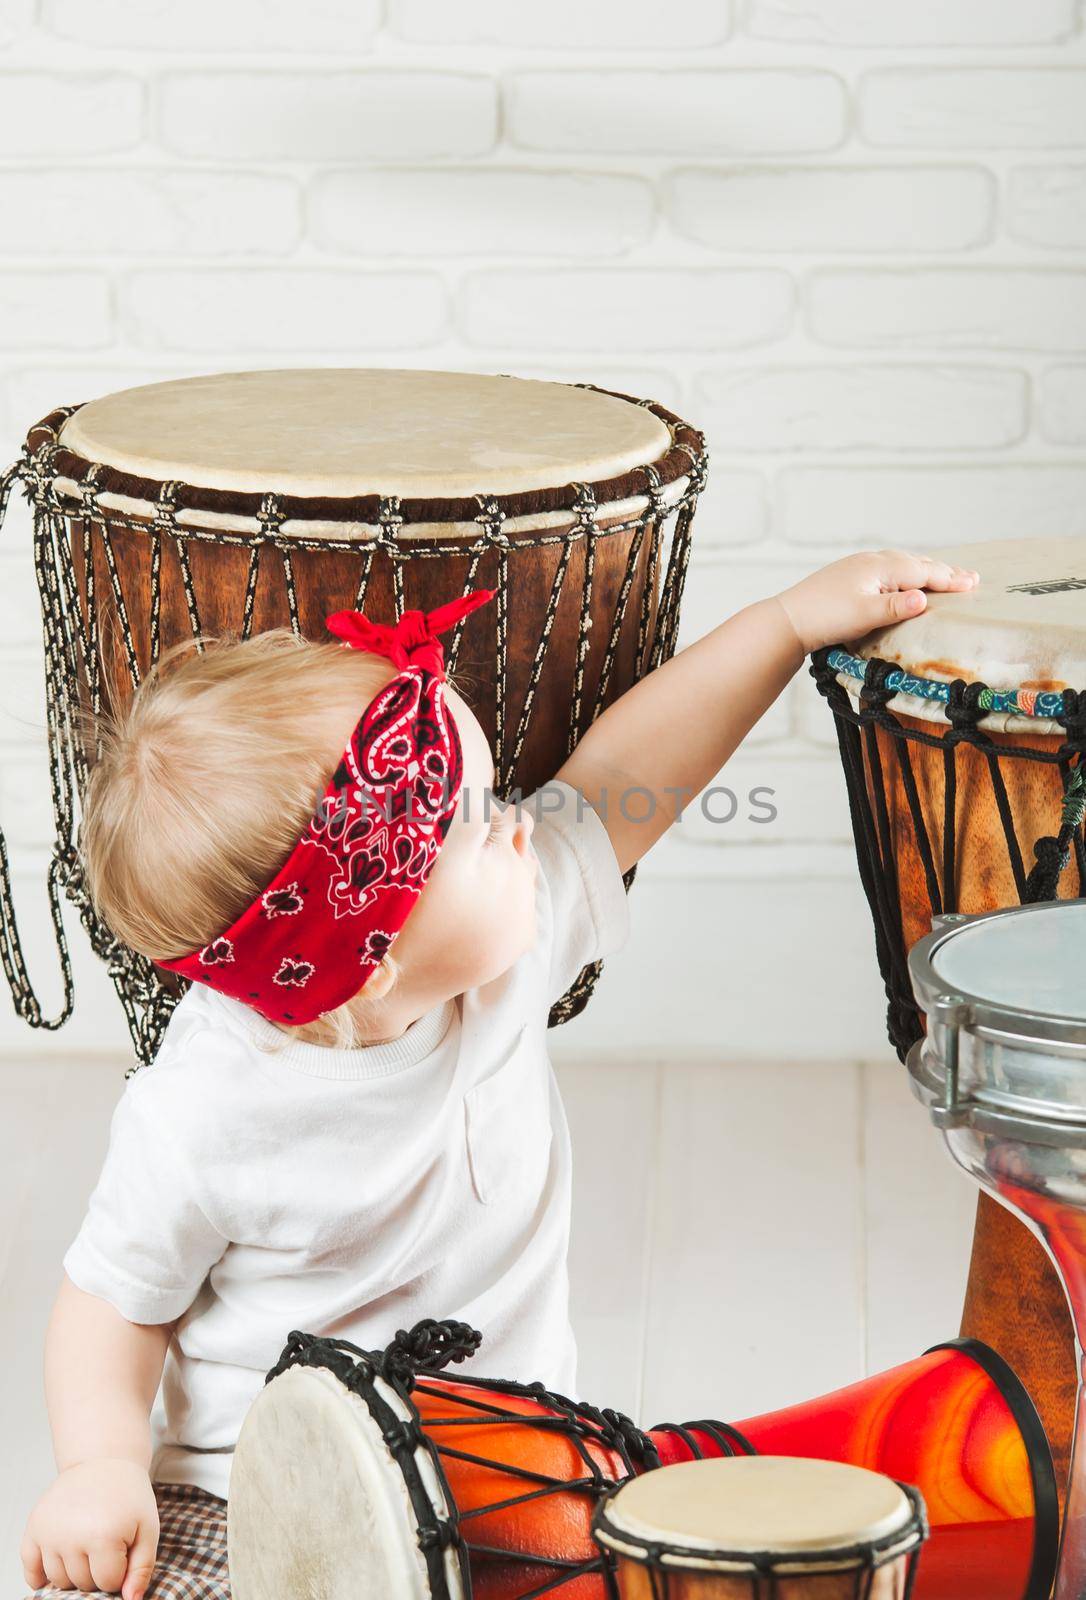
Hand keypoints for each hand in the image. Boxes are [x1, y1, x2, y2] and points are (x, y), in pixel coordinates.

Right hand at [21, 1460, 158, 1598]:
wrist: (103, 1461)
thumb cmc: (128, 1496)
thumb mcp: (148, 1528)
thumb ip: (142, 1568)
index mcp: (103, 1535)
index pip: (108, 1584)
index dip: (120, 1571)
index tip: (124, 1549)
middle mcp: (70, 1536)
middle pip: (82, 1583)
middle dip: (97, 1571)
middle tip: (107, 1544)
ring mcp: (49, 1533)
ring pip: (59, 1581)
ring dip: (74, 1571)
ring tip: (88, 1544)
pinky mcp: (34, 1528)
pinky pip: (30, 1570)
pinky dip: (41, 1576)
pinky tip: (58, 1564)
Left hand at [776, 549, 979, 656]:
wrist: (789, 619)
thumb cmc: (825, 619)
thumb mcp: (864, 615)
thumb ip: (896, 607)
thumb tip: (924, 598)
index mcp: (879, 568)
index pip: (923, 572)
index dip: (949, 580)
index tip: (974, 585)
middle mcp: (871, 561)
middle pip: (916, 563)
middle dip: (944, 571)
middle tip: (971, 578)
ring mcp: (859, 566)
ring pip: (902, 563)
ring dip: (926, 568)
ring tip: (945, 574)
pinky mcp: (850, 576)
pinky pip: (888, 568)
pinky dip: (906, 571)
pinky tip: (904, 577)